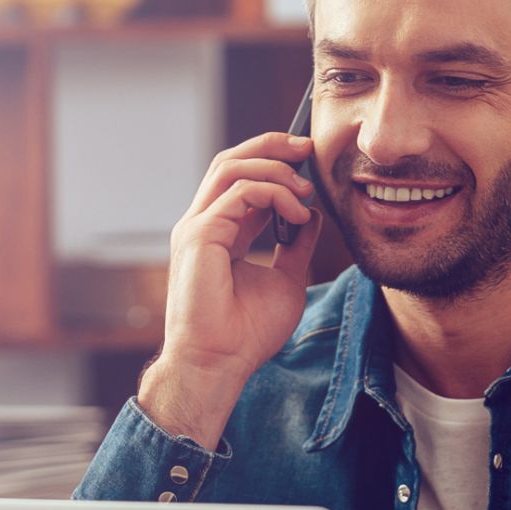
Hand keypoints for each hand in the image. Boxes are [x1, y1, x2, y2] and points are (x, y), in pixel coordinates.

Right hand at [140, 132, 322, 447]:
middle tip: (307, 146)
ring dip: (275, 168)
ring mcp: (196, 227)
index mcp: (219, 231)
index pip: (241, 178)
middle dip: (270, 146)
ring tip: (305, 189)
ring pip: (231, 167)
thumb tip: (314, 216)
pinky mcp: (199, 235)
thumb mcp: (286, 279)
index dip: (274, 161)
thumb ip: (296, 246)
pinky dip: (273, 194)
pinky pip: (239, 193)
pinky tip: (296, 213)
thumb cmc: (247, 333)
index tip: (308, 158)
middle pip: (230, 161)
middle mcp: (203, 223)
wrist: (221, 363)